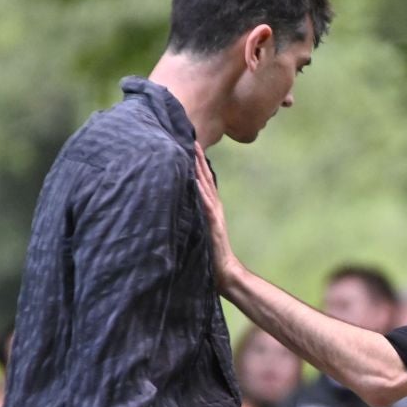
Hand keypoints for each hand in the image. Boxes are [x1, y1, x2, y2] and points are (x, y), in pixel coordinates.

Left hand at [193, 144, 239, 284]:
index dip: (195, 161)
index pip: (202, 179)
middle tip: (188, 135)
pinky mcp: (212, 223)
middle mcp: (213, 206)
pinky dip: (200, 188)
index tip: (187, 143)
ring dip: (198, 165)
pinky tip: (194, 176)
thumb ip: (194, 217)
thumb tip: (181, 205)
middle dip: (196, 156)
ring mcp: (214, 213)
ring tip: (191, 147)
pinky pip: (205, 202)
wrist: (225, 271)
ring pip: (205, 183)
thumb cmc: (209, 255)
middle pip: (204, 175)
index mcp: (210, 207)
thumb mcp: (200, 230)